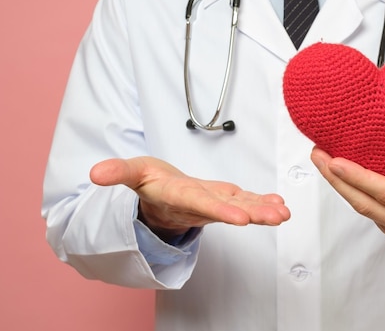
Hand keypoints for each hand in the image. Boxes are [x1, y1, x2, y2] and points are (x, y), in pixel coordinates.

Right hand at [90, 157, 290, 240]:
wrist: (156, 197)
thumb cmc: (147, 183)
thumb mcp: (130, 173)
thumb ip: (117, 172)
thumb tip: (95, 174)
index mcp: (178, 196)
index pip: (201, 204)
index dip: (220, 210)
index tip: (241, 218)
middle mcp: (199, 203)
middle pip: (229, 209)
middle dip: (253, 214)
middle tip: (276, 218)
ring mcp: (214, 202)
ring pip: (241, 206)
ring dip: (264, 210)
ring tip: (284, 214)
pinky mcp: (223, 198)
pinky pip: (245, 200)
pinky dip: (262, 202)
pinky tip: (280, 204)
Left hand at [311, 97, 384, 252]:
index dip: (361, 179)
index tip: (336, 161)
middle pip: (364, 204)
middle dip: (337, 180)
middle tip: (317, 153)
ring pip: (360, 207)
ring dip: (337, 184)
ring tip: (319, 157)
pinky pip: (363, 207)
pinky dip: (347, 189)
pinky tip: (335, 169)